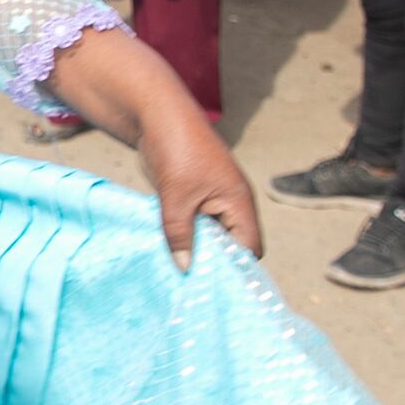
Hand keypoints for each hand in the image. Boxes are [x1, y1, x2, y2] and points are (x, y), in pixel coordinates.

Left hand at [39, 33, 260, 269]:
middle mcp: (231, 203)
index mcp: (238, 202)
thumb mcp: (175, 198)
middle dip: (213, 263)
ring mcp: (213, 200)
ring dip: (195, 249)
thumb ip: (179, 234)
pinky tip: (168, 251)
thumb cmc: (175, 150)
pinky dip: (185, 236)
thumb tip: (185, 268)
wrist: (156, 116)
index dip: (235, 269)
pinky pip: (195, 224)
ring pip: (210, 235)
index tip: (212, 288)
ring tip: (178, 274)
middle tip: (191, 287)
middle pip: (231, 245)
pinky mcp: (195, 197)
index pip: (247, 247)